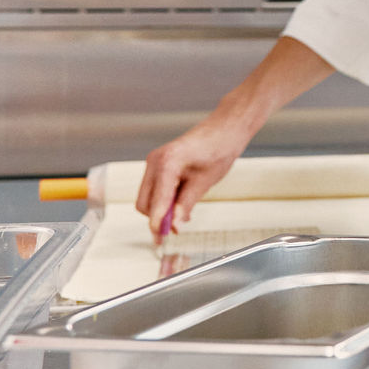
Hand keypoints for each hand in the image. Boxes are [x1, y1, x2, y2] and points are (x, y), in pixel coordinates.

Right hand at [136, 119, 248, 237]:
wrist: (224, 129)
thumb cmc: (218, 149)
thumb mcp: (205, 181)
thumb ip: (186, 204)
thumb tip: (174, 224)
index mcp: (166, 164)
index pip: (155, 202)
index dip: (157, 223)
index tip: (161, 238)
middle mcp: (154, 162)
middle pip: (144, 203)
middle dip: (157, 218)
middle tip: (174, 231)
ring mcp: (154, 162)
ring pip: (147, 197)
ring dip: (160, 210)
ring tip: (182, 215)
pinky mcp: (158, 165)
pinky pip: (154, 189)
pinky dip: (163, 200)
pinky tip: (179, 204)